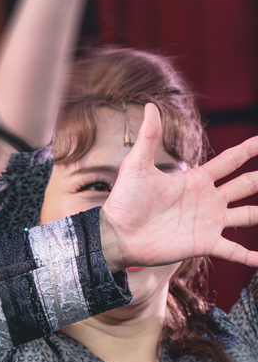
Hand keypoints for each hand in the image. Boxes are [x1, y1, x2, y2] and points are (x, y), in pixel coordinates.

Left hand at [99, 107, 257, 271]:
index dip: (250, 149)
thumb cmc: (125, 201)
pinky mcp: (204, 244)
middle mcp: (208, 200)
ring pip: (247, 216)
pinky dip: (249, 256)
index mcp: (197, 179)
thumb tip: (150, 105)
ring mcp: (209, 222)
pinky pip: (233, 250)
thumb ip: (149, 137)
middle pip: (246, 186)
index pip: (231, 160)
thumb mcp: (137, 166)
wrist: (117, 235)